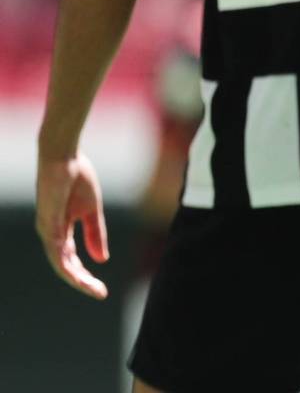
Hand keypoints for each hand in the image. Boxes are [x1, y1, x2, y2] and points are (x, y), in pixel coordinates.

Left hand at [35, 152, 108, 299]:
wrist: (65, 156)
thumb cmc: (77, 177)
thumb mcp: (92, 210)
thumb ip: (95, 233)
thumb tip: (101, 260)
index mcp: (61, 229)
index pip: (71, 259)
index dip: (86, 274)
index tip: (102, 288)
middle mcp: (50, 234)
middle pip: (65, 266)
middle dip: (82, 281)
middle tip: (100, 293)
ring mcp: (47, 230)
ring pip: (60, 264)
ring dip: (76, 278)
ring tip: (93, 289)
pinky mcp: (48, 224)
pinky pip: (56, 251)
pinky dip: (67, 265)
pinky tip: (78, 275)